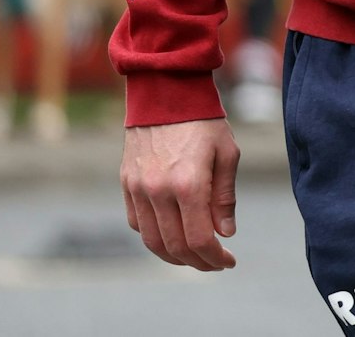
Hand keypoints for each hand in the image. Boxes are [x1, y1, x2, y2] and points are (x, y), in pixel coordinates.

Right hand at [121, 118, 240, 269]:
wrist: (165, 92)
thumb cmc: (204, 121)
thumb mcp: (227, 153)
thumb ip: (224, 196)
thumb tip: (225, 233)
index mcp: (188, 183)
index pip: (199, 238)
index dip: (214, 257)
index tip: (228, 261)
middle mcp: (158, 190)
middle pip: (175, 246)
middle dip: (197, 261)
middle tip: (215, 263)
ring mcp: (138, 188)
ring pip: (152, 240)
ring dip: (174, 256)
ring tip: (195, 256)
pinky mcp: (126, 183)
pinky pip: (137, 223)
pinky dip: (154, 236)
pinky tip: (172, 234)